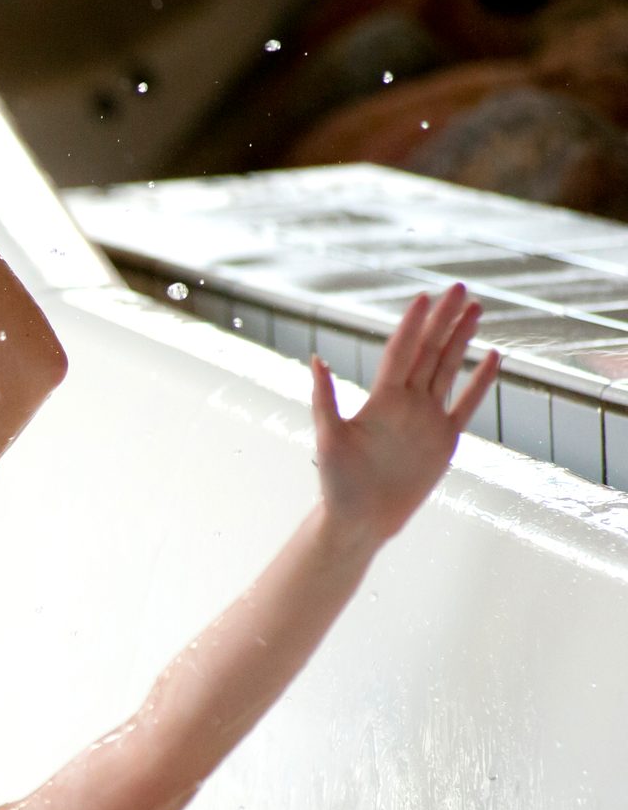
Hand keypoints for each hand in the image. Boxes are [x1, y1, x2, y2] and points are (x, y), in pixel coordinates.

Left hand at [310, 284, 498, 542]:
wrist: (361, 520)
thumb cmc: (337, 484)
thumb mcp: (328, 438)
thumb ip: (325, 398)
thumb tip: (316, 359)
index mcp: (380, 400)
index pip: (400, 352)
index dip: (412, 325)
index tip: (425, 297)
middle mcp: (405, 403)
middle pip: (429, 352)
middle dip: (444, 320)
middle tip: (461, 289)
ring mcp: (427, 418)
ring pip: (448, 369)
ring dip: (462, 340)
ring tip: (476, 310)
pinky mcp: (445, 438)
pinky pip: (467, 404)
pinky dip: (480, 382)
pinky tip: (493, 356)